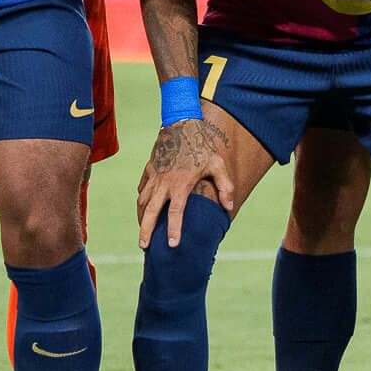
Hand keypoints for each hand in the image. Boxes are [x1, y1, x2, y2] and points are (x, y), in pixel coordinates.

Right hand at [137, 118, 233, 248]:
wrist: (181, 123)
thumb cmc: (202, 146)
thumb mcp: (218, 165)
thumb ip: (225, 187)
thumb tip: (229, 207)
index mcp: (181, 185)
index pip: (175, 213)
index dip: (174, 230)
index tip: (172, 244)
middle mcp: (164, 183)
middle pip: (151, 212)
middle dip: (146, 231)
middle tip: (143, 246)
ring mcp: (154, 176)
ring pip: (143, 201)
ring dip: (142, 217)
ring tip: (142, 230)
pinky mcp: (149, 168)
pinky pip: (142, 187)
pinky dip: (141, 199)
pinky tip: (143, 206)